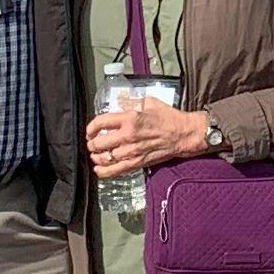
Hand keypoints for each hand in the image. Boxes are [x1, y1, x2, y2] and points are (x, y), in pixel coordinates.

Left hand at [87, 99, 215, 176]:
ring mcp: (132, 151)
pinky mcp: (137, 163)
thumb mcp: (149, 102)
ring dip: (96, 157)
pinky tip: (99, 169)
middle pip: (99, 143)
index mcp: (130, 118)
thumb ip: (131, 102)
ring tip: (96, 154)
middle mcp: (128, 136)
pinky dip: (104, 171)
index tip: (90, 130)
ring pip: (105, 158)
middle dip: (91, 144)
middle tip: (92, 143)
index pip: (100, 123)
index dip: (90, 127)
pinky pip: (115, 170)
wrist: (183, 134)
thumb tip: (118, 102)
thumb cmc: (168, 117)